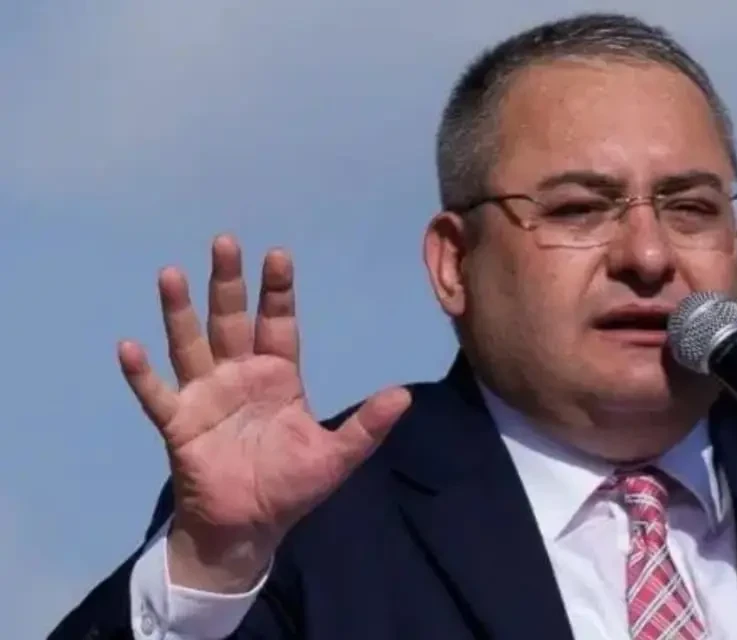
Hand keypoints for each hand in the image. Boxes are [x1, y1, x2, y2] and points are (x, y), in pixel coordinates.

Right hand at [118, 235, 410, 591]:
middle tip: (224, 241)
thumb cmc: (290, 487)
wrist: (248, 530)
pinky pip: (157, 395)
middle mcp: (238, 376)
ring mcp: (205, 397)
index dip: (277, 291)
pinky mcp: (179, 425)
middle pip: (230, 321)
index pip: (278, 324)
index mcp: (278, 377)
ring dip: (179, 312)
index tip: (277, 254)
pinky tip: (129, 346)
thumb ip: (367, 426)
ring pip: (190, 345)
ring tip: (170, 274)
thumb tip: (405, 395)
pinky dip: (142, 374)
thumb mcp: (336, 456)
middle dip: (227, 283)